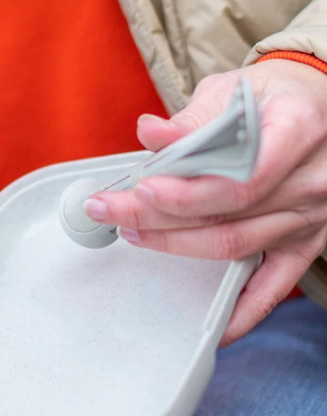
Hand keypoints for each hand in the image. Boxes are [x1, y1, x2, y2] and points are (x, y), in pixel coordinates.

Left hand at [84, 60, 326, 343]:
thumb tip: (149, 133)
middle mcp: (309, 181)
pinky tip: (211, 327)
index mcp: (296, 131)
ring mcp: (311, 218)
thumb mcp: (234, 88)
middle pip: (229, 215)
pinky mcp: (305, 244)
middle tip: (110, 209)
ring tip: (131, 231)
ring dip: (177, 244)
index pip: (241, 177)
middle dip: (159, 216)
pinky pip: (275, 288)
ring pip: (237, 246)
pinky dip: (242, 311)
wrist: (318, 105)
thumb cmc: (272, 95)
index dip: (189, 190)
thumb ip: (193, 117)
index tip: (143, 188)